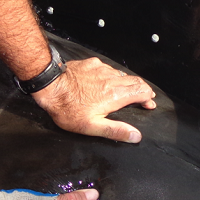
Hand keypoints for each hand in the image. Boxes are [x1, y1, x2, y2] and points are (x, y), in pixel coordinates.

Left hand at [32, 57, 155, 142]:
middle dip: (142, 89)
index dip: (148, 98)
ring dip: (127, 82)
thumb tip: (136, 136)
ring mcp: (102, 69)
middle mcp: (112, 79)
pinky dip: (112, 75)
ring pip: (122, 74)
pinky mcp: (92, 64)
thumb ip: (116, 131)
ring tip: (125, 90)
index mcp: (115, 95)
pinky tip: (105, 80)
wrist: (50, 87)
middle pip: (136, 80)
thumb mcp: (92, 126)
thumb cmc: (69, 109)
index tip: (148, 104)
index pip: (142, 91)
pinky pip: (107, 68)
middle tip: (143, 97)